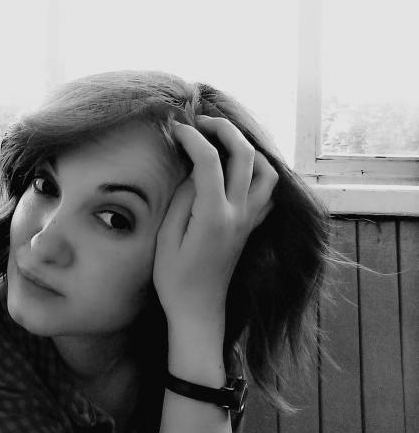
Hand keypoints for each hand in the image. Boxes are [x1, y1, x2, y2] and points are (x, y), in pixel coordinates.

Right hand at [154, 116, 277, 324]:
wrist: (199, 310)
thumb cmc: (175, 280)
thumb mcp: (166, 239)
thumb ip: (182, 200)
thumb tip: (194, 171)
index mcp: (213, 216)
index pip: (208, 160)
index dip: (192, 138)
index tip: (176, 130)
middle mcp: (238, 214)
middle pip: (244, 155)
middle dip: (224, 130)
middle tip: (202, 123)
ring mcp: (249, 220)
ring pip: (265, 170)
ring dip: (247, 149)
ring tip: (224, 142)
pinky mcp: (251, 228)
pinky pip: (267, 192)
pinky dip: (258, 172)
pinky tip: (239, 171)